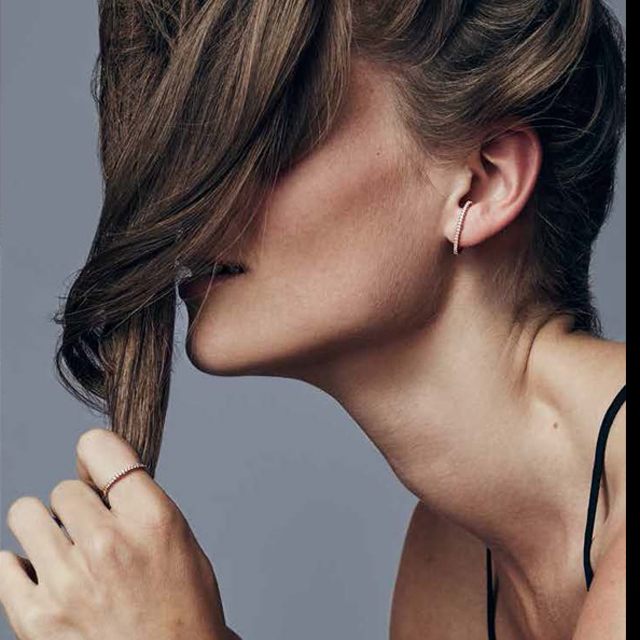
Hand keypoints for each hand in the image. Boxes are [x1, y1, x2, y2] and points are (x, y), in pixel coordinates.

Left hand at [0, 428, 229, 639]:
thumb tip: (90, 472)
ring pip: (26, 514)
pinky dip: (20, 566)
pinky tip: (46, 578)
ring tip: (64, 551)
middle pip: (63, 487)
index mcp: (151, 519)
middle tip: (92, 532)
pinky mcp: (36, 620)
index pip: (98, 447)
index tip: (96, 473)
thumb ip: (136, 501)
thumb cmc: (181, 606)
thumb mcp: (178, 538)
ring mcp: (68, 583)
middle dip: (77, 505)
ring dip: (44, 528)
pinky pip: (4, 563)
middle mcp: (108, 545)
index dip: (95, 456)